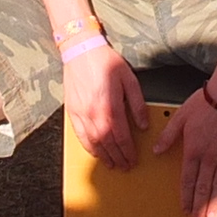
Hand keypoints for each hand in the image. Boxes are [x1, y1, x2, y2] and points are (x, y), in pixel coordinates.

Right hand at [64, 41, 147, 173]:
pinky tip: (95, 152)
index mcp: (111, 106)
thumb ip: (137, 104)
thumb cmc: (106, 62)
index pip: (121, 137)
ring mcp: (81, 114)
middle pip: (107, 144)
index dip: (128, 151)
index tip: (133, 159)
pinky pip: (80, 135)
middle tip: (125, 166)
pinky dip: (88, 147)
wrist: (81, 51)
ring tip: (112, 164)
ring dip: (103, 156)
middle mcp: (94, 114)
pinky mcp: (72, 112)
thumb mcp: (129, 79)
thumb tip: (143, 125)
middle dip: (118, 157)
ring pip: (93, 143)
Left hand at [154, 87, 216, 216]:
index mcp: (193, 149)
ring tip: (212, 216)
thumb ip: (168, 136)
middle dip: (199, 206)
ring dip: (215, 203)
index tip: (185, 209)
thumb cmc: (206, 102)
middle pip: (203, 187)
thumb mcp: (180, 116)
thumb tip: (157, 150)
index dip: (186, 196)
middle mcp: (209, 156)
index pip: (187, 179)